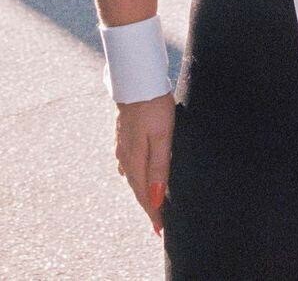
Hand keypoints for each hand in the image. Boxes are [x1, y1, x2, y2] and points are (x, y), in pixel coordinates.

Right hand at [115, 92, 174, 234]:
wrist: (137, 81)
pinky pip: (130, 163)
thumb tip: (155, 197)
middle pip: (137, 188)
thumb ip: (159, 167)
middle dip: (147, 205)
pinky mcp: (124, 136)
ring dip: (141, 191)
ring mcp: (122, 146)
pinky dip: (137, 175)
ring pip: (132, 176)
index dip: (152, 212)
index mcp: (135, 160)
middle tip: (157, 222)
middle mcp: (125, 157)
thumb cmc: (154, 107)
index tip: (160, 229)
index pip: (143, 194)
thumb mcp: (162, 137)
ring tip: (150, 202)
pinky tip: (140, 173)